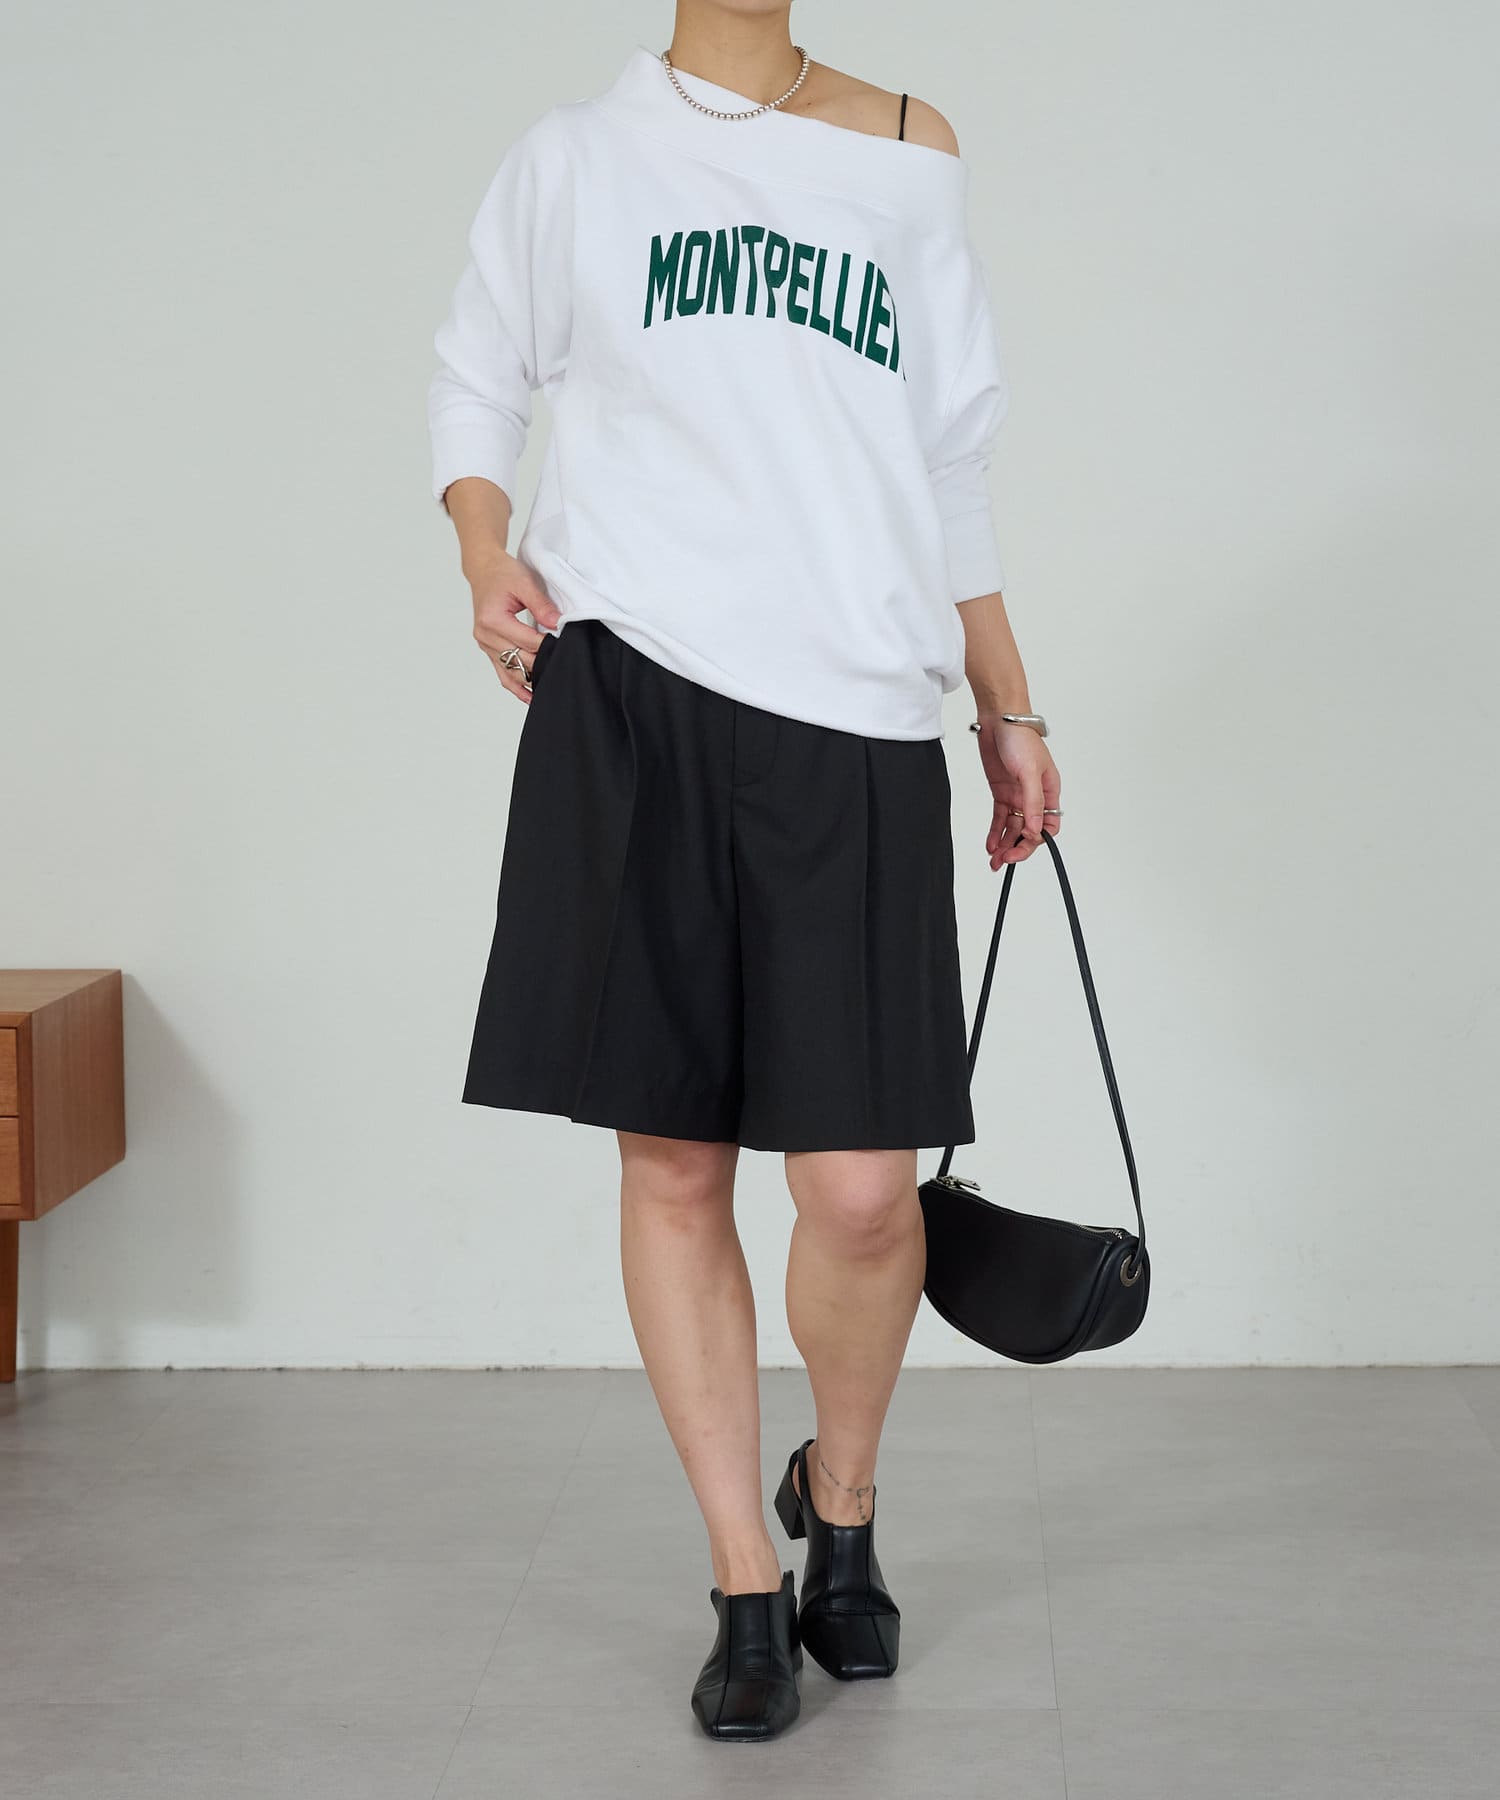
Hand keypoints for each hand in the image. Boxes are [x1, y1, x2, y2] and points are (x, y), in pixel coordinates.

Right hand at [468, 552, 562, 703]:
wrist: (484, 571)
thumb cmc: (503, 575)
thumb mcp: (525, 583)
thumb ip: (541, 605)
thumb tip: (558, 624)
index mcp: (493, 620)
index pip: (527, 642)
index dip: (548, 646)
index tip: (564, 648)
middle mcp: (485, 635)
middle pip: (520, 659)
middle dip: (542, 664)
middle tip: (565, 669)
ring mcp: (485, 645)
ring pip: (511, 672)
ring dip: (530, 681)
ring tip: (551, 689)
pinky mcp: (489, 649)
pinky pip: (502, 673)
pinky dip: (516, 686)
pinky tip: (530, 697)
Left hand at [976, 718, 1060, 866]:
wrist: (999, 719)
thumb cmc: (1020, 738)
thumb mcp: (1029, 771)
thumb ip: (1032, 803)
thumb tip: (1034, 830)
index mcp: (1049, 791)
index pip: (1048, 825)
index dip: (1036, 839)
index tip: (1021, 846)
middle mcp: (1034, 796)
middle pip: (1029, 831)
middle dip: (1017, 847)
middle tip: (1004, 860)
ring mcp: (1016, 795)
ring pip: (1012, 828)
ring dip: (1004, 844)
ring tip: (994, 859)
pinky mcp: (1001, 792)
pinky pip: (999, 818)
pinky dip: (995, 832)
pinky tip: (990, 845)